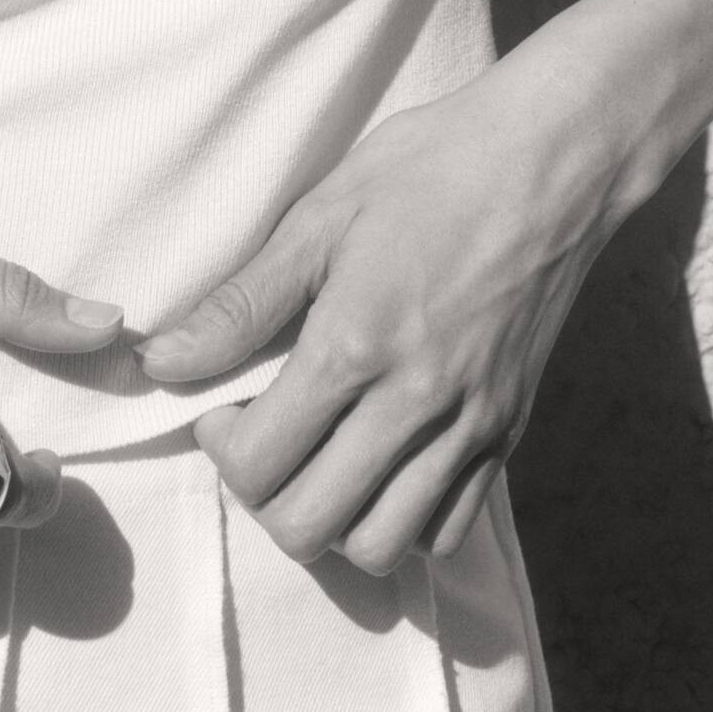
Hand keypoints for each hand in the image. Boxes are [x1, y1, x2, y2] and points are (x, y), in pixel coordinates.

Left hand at [134, 63, 621, 574]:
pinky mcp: (508, 435)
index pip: (260, 462)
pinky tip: (377, 460)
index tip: (221, 400)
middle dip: (264, 492)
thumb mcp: (318, 216)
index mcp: (357, 344)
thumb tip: (161, 361)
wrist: (550, 164)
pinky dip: (400, 521)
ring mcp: (471, 429)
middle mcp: (416, 404)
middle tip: (262, 430)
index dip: (220, 445)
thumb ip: (240, 303)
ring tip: (317, 451)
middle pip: (311, 525)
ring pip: (379, 547)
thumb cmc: (427, 170)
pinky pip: (446, 531)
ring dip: (330, 517)